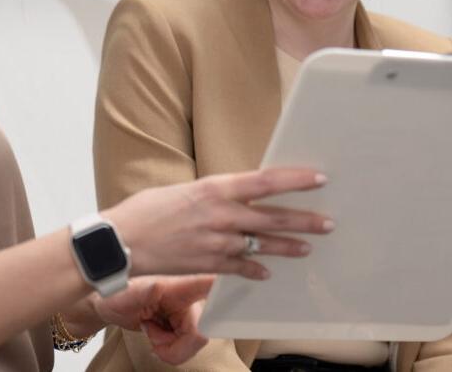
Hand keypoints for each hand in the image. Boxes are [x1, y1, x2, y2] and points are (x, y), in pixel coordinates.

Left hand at [92, 275, 212, 364]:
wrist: (109, 306)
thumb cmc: (116, 294)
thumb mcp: (123, 294)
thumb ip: (140, 291)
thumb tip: (155, 285)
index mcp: (177, 283)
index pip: (206, 282)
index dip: (224, 285)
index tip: (243, 282)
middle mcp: (187, 295)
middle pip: (201, 332)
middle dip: (177, 346)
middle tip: (155, 340)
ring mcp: (187, 311)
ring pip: (195, 342)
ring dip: (170, 347)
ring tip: (152, 332)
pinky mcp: (185, 323)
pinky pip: (188, 346)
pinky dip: (170, 349)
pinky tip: (157, 335)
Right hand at [106, 167, 331, 278]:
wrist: (123, 240)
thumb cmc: (147, 209)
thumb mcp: (184, 190)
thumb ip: (212, 195)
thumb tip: (233, 196)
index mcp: (214, 188)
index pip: (265, 181)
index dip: (295, 180)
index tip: (318, 178)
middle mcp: (221, 215)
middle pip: (273, 216)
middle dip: (304, 219)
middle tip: (328, 222)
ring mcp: (217, 243)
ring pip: (263, 245)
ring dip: (289, 246)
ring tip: (308, 247)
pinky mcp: (209, 264)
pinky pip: (241, 269)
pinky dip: (255, 270)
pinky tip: (266, 272)